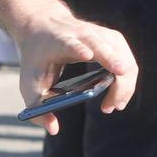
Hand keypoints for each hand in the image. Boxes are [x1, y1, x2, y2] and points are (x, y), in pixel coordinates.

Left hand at [16, 11, 136, 134]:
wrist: (42, 26)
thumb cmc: (36, 58)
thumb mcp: (28, 83)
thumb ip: (36, 107)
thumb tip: (54, 129)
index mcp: (59, 41)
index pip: (71, 43)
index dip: (79, 48)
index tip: (87, 55)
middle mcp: (81, 34)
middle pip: (103, 48)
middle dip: (115, 67)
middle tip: (114, 104)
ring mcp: (100, 33)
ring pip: (122, 56)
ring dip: (124, 84)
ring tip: (113, 106)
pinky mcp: (112, 38)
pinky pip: (127, 60)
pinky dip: (127, 79)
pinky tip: (119, 96)